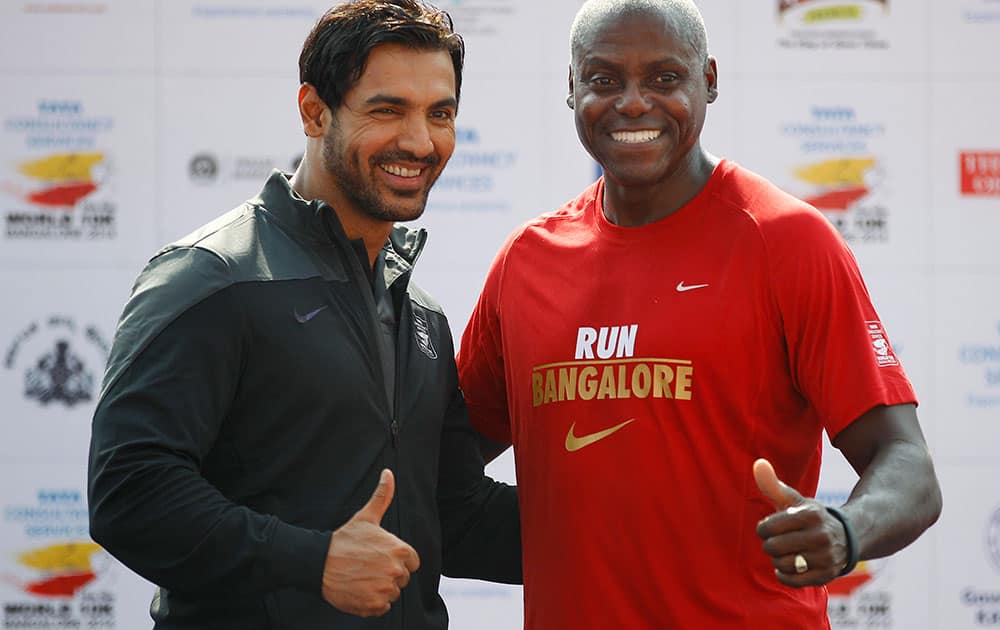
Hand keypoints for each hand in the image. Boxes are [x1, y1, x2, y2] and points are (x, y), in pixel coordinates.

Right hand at [321, 469, 420, 616]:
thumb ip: (382, 496)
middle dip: (389, 574)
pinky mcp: (373, 605)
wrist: (319, 563)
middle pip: (403, 578)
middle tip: (369, 567)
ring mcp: (385, 589)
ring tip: (363, 578)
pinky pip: (382, 607)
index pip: (412, 562)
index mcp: (400, 550)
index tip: (380, 557)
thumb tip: (388, 473)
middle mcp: (396, 570)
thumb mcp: (366, 516)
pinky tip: (360, 590)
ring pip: (393, 593)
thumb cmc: (344, 539)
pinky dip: (373, 602)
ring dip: (381, 589)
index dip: (398, 559)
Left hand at [753, 458, 847, 586]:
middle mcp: (821, 536)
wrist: (845, 537)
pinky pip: (792, 580)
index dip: (763, 528)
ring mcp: (825, 557)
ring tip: (785, 552)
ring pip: (782, 563)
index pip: (768, 526)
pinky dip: (785, 574)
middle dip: (770, 544)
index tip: (770, 527)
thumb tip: (757, 463)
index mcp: (810, 514)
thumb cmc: (809, 517)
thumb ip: (773, 484)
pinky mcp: (825, 575)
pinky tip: (789, 565)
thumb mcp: (794, 500)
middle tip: (777, 541)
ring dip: (778, 559)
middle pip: (773, 547)